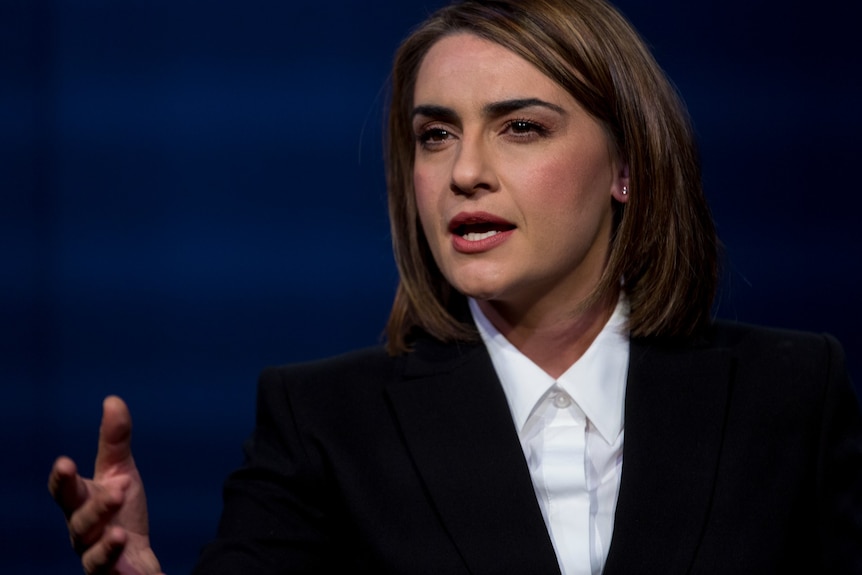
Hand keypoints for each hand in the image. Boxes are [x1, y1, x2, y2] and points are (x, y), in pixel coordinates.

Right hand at [48, 396, 163, 574]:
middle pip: (80, 521)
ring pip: (92, 553)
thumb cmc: (120, 510)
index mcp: (81, 503)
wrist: (136, 556)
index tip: (65, 463)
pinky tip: (130, 553)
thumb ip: (115, 441)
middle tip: (117, 491)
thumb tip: (113, 400)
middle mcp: (82, 532)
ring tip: (121, 532)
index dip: (62, 480)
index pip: (65, 492)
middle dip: (95, 507)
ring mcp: (95, 556)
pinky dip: (117, 565)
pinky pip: (109, 573)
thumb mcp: (120, 472)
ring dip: (106, 543)